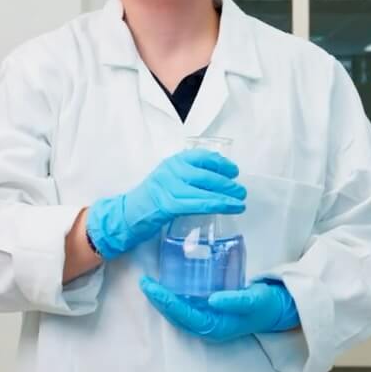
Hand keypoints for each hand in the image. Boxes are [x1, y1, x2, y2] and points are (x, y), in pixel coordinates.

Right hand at [85, 149, 245, 260]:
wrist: (129, 214)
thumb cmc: (152, 197)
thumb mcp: (169, 177)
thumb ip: (188, 174)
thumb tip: (218, 178)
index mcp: (173, 161)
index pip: (202, 157)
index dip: (221, 164)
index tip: (234, 171)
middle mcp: (171, 171)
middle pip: (207, 175)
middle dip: (228, 183)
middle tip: (241, 190)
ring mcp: (170, 187)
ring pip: (205, 191)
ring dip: (227, 197)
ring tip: (240, 201)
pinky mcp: (170, 205)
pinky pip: (200, 204)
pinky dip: (218, 206)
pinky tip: (229, 208)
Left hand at [139, 277, 299, 341]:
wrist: (276, 309)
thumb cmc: (265, 305)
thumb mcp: (254, 300)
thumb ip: (235, 300)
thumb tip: (212, 300)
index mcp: (215, 327)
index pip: (183, 316)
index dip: (166, 302)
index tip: (152, 287)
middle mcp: (208, 327)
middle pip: (176, 316)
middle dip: (158, 301)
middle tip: (144, 282)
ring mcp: (207, 321)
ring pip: (178, 312)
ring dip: (163, 300)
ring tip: (150, 283)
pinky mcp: (209, 313)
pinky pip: (186, 306)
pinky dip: (174, 297)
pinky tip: (167, 285)